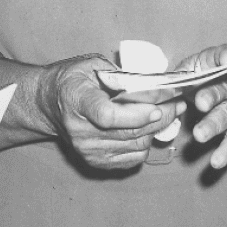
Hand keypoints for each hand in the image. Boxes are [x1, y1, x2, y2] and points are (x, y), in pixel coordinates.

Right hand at [39, 54, 184, 170]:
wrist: (49, 104)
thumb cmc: (72, 80)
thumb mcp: (91, 64)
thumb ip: (118, 73)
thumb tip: (152, 81)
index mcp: (78, 101)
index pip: (108, 116)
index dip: (136, 114)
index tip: (157, 107)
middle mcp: (81, 131)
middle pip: (128, 132)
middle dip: (160, 118)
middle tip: (178, 103)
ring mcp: (88, 150)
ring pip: (136, 145)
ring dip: (157, 130)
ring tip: (169, 113)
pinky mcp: (96, 161)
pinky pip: (132, 157)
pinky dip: (146, 142)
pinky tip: (151, 128)